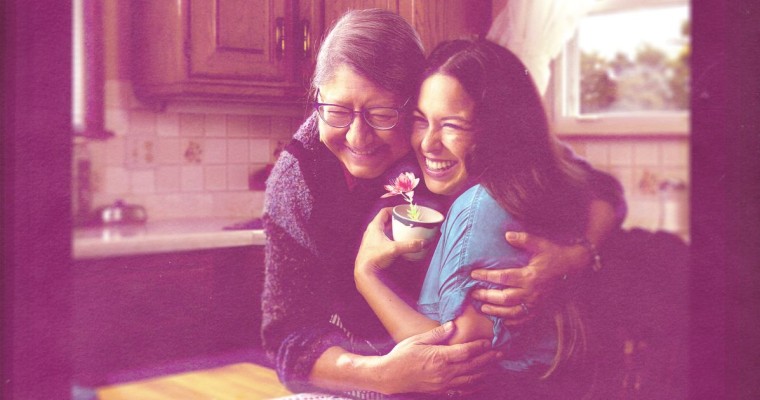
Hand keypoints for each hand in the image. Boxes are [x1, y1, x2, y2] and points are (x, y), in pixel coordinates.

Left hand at [355, 207, 426, 274]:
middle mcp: (371, 231)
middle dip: (395, 220)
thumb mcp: (394, 249)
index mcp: (375, 227)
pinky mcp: (372, 248)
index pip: (384, 212)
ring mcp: (371, 240)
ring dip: (392, 229)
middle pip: (384, 221)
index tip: (403, 212)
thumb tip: (423, 243)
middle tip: (405, 221)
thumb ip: (409, 245)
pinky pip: (382, 238)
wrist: (364, 271)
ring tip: (403, 231)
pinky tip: (396, 243)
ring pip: (383, 230)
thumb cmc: (375, 257)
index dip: (393, 210)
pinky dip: (390, 238)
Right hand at [377, 322, 500, 394]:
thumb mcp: (418, 340)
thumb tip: (453, 325)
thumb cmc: (402, 356)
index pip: (466, 352)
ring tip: (495, 366)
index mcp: (439, 357)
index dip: (480, 347)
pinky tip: (480, 381)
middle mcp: (444, 372)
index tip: (489, 342)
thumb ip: (437, 334)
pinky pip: (462, 391)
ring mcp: (444, 384)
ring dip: (485, 372)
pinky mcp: (441, 391)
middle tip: (501, 354)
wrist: (390, 376)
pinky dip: (474, 386)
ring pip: (471, 379)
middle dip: (488, 359)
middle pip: (473, 366)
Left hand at [470, 231, 586, 324]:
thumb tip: (507, 234)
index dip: (486, 276)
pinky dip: (513, 322)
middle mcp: (532, 292)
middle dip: (487, 296)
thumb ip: (524, 240)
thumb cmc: (556, 254)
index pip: (503, 277)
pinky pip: (526, 320)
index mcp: (530, 276)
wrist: (576, 267)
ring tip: (483, 308)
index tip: (473, 274)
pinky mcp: (542, 309)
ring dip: (496, 311)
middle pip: (504, 298)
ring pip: (513, 312)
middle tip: (474, 294)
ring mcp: (537, 303)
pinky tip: (503, 320)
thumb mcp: (541, 244)